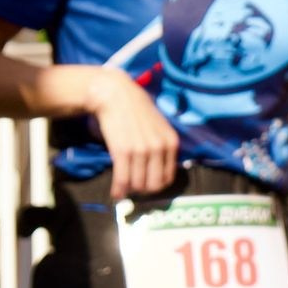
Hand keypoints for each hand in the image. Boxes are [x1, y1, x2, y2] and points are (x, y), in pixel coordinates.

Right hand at [90, 67, 178, 199]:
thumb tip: (158, 172)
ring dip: (129, 190)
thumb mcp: (159, 127)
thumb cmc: (136, 111)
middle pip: (154, 185)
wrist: (116, 95)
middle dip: (144, 191)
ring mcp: (141, 150)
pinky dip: (118, 190)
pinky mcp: (123, 151)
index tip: (147, 187)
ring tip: (123, 189)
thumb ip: (163, 147)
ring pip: (138, 184)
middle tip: (134, 190)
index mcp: (171, 143)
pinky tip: (115, 193)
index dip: (157, 186)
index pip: (168, 178)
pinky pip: (122, 179)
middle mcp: (159, 148)